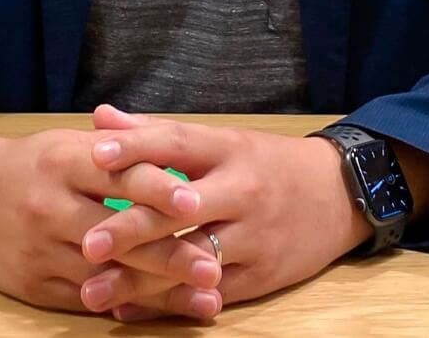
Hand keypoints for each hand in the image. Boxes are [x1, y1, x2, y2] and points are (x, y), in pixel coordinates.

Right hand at [0, 127, 223, 318]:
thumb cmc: (32, 165)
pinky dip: (129, 305)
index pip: (117, 175)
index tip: (196, 201)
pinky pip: (89, 298)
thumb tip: (180, 164)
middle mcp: (49, 206)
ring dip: (160, 290)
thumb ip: (120, 154)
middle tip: (214, 267)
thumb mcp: (68, 146)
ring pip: (107, 275)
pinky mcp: (34, 285)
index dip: (157, 189)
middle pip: (117, 234)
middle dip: (169, 254)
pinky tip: (163, 309)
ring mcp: (40, 250)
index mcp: (62, 162)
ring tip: (205, 296)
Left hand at [79, 105, 364, 318]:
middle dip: (132, 228)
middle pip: (180, 210)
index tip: (96, 156)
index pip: (178, 143)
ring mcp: (253, 237)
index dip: (137, 148)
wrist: (341, 194)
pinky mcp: (262, 275)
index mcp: (227, 150)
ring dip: (142, 279)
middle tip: (87, 244)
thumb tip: (100, 117)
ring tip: (94, 290)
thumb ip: (156, 132)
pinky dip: (170, 303)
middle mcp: (240, 191)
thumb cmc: (265, 163)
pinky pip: (211, 292)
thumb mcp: (219, 141)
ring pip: (192, 260)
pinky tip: (130, 310)